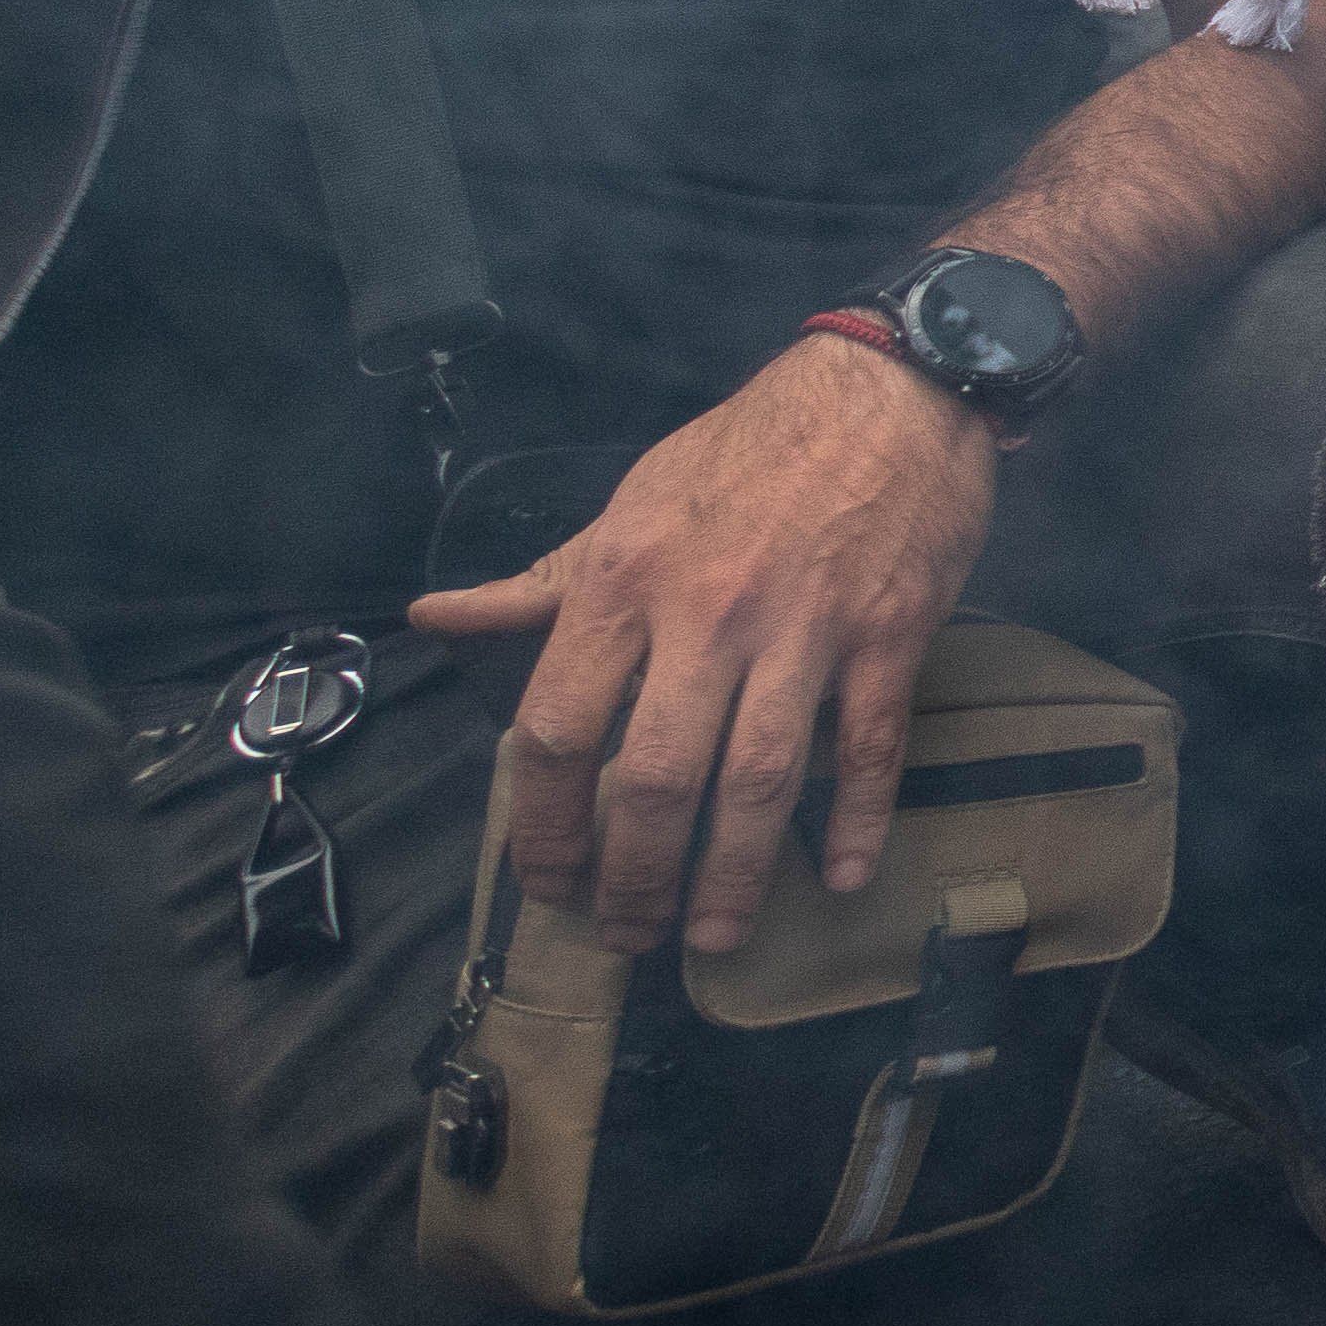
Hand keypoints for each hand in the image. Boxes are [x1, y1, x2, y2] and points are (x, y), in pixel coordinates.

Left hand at [415, 331, 997, 957]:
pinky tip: (844, 874)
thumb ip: (542, 582)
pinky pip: (869, 748)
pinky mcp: (889, 636)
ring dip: (733, 877)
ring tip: (713, 937)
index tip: (550, 880)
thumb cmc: (751, 448)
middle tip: (629, 934)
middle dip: (634, 878)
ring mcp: (803, 631)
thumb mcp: (629, 502)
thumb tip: (435, 617)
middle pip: (653, 779)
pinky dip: (858, 820)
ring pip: (758, 783)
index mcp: (625, 582)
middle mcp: (706, 615)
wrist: (890, 388)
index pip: (556, 730)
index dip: (543, 824)